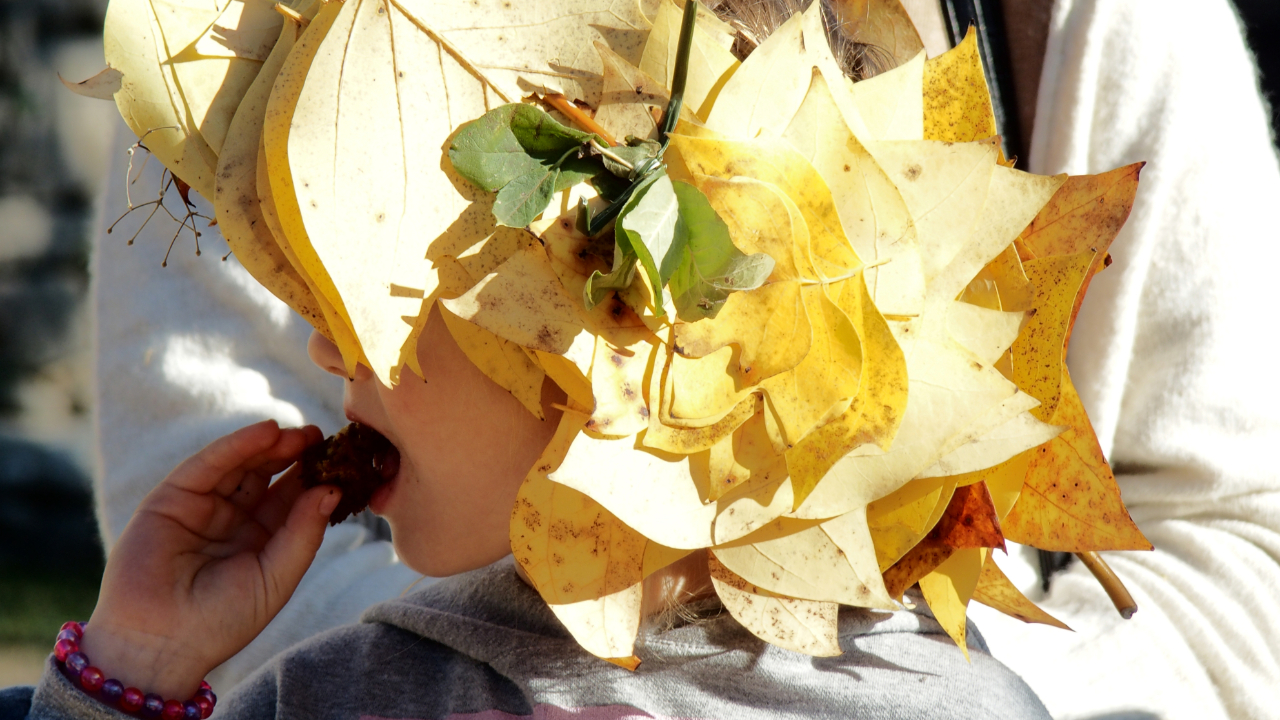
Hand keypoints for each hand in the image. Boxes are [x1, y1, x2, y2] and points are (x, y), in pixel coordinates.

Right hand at [80, 421, 338, 697]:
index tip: (344, 456)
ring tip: (300, 433)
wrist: (159, 644)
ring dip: (271, 445)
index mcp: (262, 539)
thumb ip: (303, 534)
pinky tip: (266, 432)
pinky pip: (208, 465)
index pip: (292, 498)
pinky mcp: (170, 498)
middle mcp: (233, 518)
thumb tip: (332, 490)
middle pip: (269, 475)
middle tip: (323, 436)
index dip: (315, 476)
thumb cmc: (222, 622)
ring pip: (241, 465)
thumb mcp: (276, 578)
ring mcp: (202, 506)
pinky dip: (237, 445)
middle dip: (295, 454)